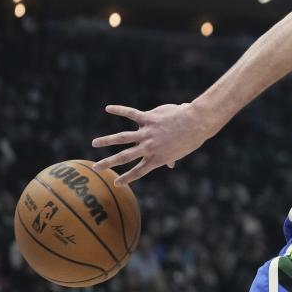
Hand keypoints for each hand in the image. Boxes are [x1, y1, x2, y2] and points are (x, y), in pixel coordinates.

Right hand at [91, 103, 212, 185]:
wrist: (197, 124)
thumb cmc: (190, 138)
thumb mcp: (179, 152)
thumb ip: (171, 158)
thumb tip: (171, 166)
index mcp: (156, 158)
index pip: (138, 171)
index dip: (127, 178)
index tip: (116, 183)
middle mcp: (149, 147)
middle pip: (124, 157)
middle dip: (108, 163)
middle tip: (96, 167)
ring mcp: (147, 133)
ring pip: (122, 137)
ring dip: (107, 140)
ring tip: (94, 143)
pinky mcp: (149, 119)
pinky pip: (131, 114)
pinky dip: (119, 110)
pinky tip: (108, 108)